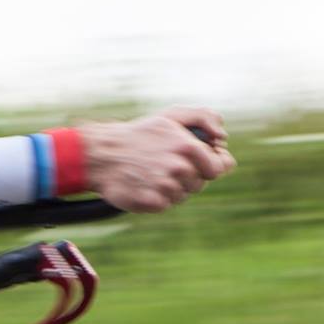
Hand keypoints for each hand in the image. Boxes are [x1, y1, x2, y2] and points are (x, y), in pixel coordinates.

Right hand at [78, 106, 233, 212]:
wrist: (100, 155)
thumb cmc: (139, 135)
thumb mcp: (171, 117)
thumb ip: (203, 119)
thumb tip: (223, 137)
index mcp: (187, 146)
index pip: (217, 168)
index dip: (207, 167)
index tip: (193, 164)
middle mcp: (178, 167)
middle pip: (198, 184)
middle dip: (186, 177)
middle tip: (163, 166)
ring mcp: (164, 186)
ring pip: (182, 195)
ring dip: (170, 189)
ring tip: (151, 175)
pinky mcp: (150, 202)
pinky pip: (165, 205)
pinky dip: (156, 199)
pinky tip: (143, 186)